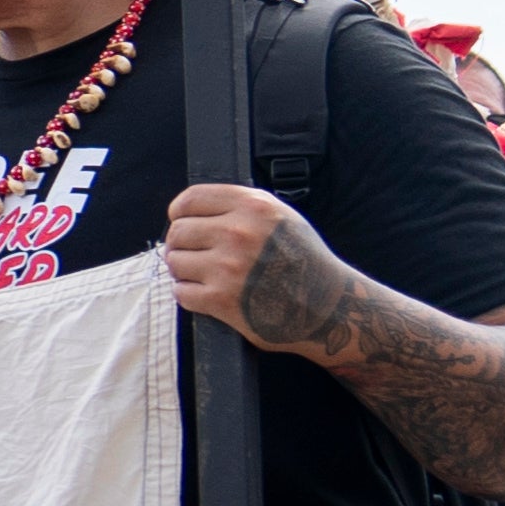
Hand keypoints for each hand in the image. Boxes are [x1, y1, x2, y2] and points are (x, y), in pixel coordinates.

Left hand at [159, 186, 344, 355]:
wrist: (329, 306)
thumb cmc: (303, 260)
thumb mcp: (280, 216)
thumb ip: (240, 206)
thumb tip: (191, 207)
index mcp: (253, 207)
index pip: (190, 199)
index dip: (179, 212)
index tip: (180, 220)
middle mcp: (239, 233)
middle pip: (177, 231)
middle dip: (181, 244)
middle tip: (194, 253)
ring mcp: (228, 267)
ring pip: (175, 261)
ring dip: (184, 270)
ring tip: (205, 274)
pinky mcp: (221, 299)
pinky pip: (181, 291)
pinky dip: (190, 294)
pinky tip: (209, 293)